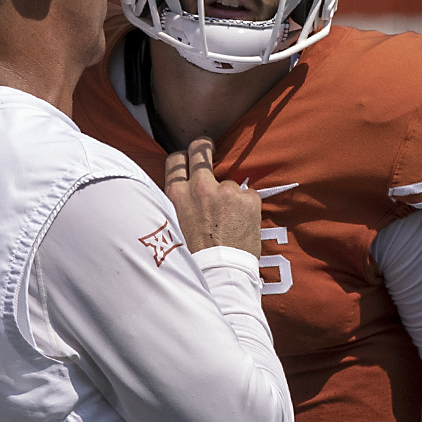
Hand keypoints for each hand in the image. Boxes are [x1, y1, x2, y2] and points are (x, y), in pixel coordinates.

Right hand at [165, 138, 260, 257]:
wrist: (221, 274)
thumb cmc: (194, 257)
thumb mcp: (172, 226)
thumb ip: (177, 205)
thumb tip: (181, 192)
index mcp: (177, 194)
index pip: (176, 160)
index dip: (183, 158)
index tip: (189, 157)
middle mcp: (200, 187)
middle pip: (200, 150)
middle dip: (204, 147)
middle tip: (208, 147)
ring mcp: (227, 191)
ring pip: (229, 183)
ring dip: (230, 196)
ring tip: (229, 221)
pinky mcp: (249, 199)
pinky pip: (249, 196)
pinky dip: (247, 208)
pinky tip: (242, 226)